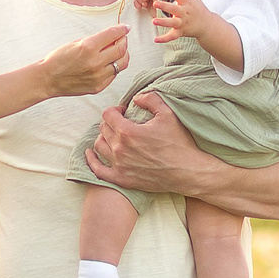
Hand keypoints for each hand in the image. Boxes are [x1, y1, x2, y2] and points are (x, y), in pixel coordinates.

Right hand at [41, 24, 129, 95]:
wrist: (48, 79)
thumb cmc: (58, 59)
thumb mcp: (76, 43)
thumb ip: (96, 40)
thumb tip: (112, 37)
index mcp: (88, 47)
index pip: (113, 34)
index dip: (122, 29)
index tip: (125, 28)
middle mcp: (95, 62)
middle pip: (121, 49)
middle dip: (124, 41)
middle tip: (122, 38)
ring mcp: (98, 76)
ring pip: (122, 63)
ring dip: (122, 55)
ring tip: (117, 51)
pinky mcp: (99, 86)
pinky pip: (114, 74)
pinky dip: (114, 67)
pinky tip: (108, 63)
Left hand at [85, 92, 212, 194]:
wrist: (188, 172)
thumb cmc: (180, 143)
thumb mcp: (168, 114)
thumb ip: (150, 99)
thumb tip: (136, 98)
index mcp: (128, 132)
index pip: (108, 114)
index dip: (116, 109)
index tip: (125, 111)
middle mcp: (119, 149)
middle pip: (103, 129)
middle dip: (111, 122)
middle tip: (122, 122)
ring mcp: (119, 166)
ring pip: (99, 146)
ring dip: (103, 137)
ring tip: (113, 135)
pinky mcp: (122, 179)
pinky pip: (98, 170)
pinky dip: (92, 160)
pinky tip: (91, 154)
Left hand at [148, 0, 212, 43]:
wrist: (207, 25)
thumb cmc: (198, 10)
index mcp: (186, 3)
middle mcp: (184, 13)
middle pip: (174, 9)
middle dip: (165, 6)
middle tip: (155, 3)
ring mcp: (182, 23)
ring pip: (172, 23)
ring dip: (163, 22)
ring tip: (153, 21)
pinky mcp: (181, 32)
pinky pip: (172, 36)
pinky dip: (164, 39)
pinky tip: (156, 39)